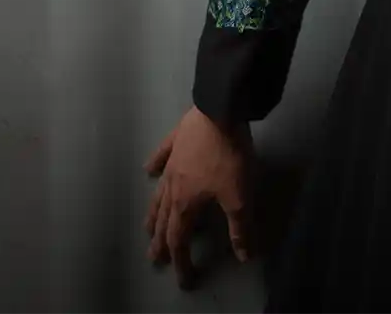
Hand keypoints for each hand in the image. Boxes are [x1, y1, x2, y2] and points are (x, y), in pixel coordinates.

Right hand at [144, 106, 253, 287]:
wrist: (220, 110)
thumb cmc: (230, 156)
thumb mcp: (240, 196)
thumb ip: (241, 227)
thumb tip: (243, 256)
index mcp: (186, 203)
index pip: (180, 240)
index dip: (182, 262)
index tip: (184, 279)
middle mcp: (173, 186)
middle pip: (163, 220)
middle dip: (160, 242)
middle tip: (154, 258)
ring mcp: (171, 161)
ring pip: (158, 193)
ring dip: (153, 212)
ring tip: (147, 226)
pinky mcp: (176, 140)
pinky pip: (161, 155)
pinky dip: (154, 164)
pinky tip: (148, 169)